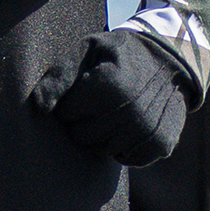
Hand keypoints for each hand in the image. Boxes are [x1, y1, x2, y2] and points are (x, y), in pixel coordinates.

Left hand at [41, 26, 195, 164]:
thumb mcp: (87, 51)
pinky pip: (126, 160)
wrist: (170, 61)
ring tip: (115, 112)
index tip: (85, 90)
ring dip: (103, 136)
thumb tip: (39, 107)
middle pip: (80, 136)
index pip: (64, 114)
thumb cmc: (119, 55)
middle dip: (84, 121)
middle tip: (99, 103)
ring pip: (101, 151)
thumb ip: (59, 76)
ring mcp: (146, 132)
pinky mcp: (160, 145)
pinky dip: (124, 147)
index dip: (71, 102)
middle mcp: (128, 112)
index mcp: (107, 86)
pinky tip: (130, 126)